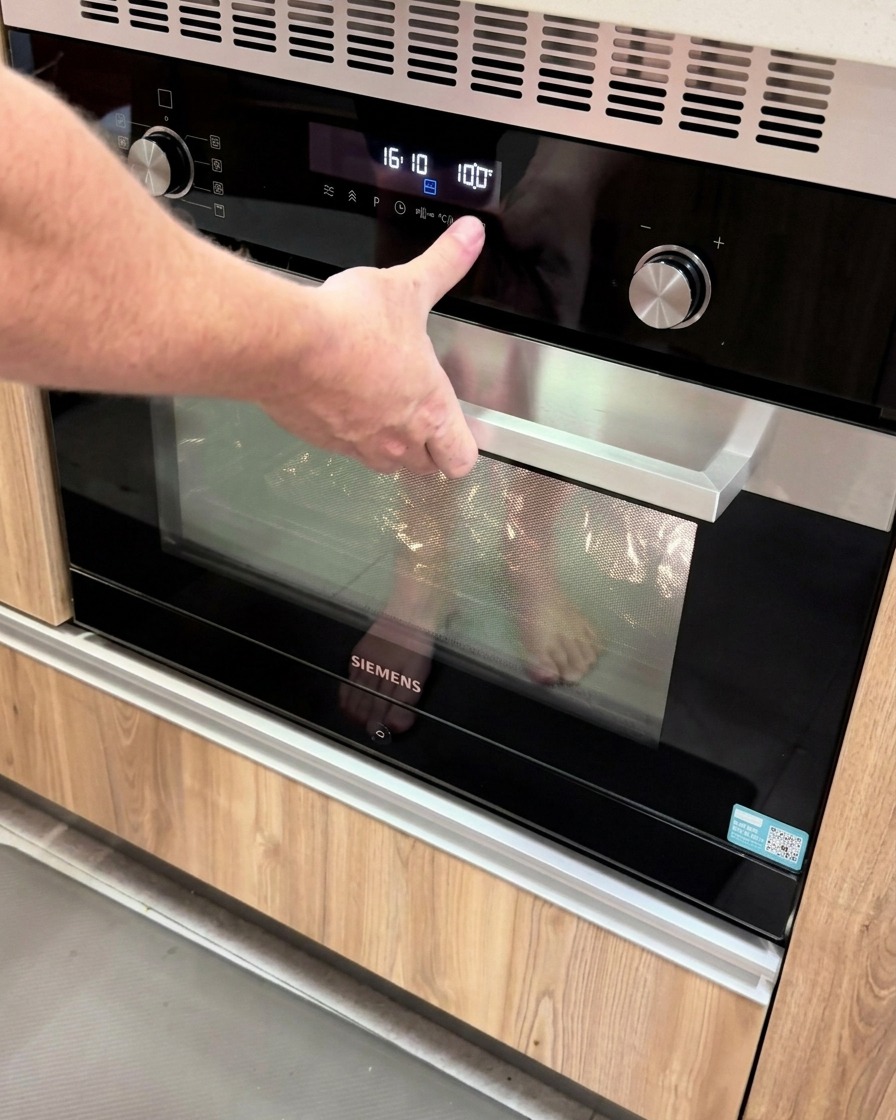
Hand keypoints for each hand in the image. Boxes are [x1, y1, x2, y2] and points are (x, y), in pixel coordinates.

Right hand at [263, 216, 484, 476]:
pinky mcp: (323, 440)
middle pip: (425, 467)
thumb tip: (470, 236)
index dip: (463, 447)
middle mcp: (397, 437)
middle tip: (422, 421)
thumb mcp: (407, 287)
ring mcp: (359, 445)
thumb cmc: (349, 326)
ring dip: (389, 446)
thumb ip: (443, 264)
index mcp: (430, 408)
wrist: (286, 345)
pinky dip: (347, 433)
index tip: (459, 431)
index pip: (462, 458)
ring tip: (382, 410)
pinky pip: (344, 449)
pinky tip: (340, 400)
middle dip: (428, 449)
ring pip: (385, 464)